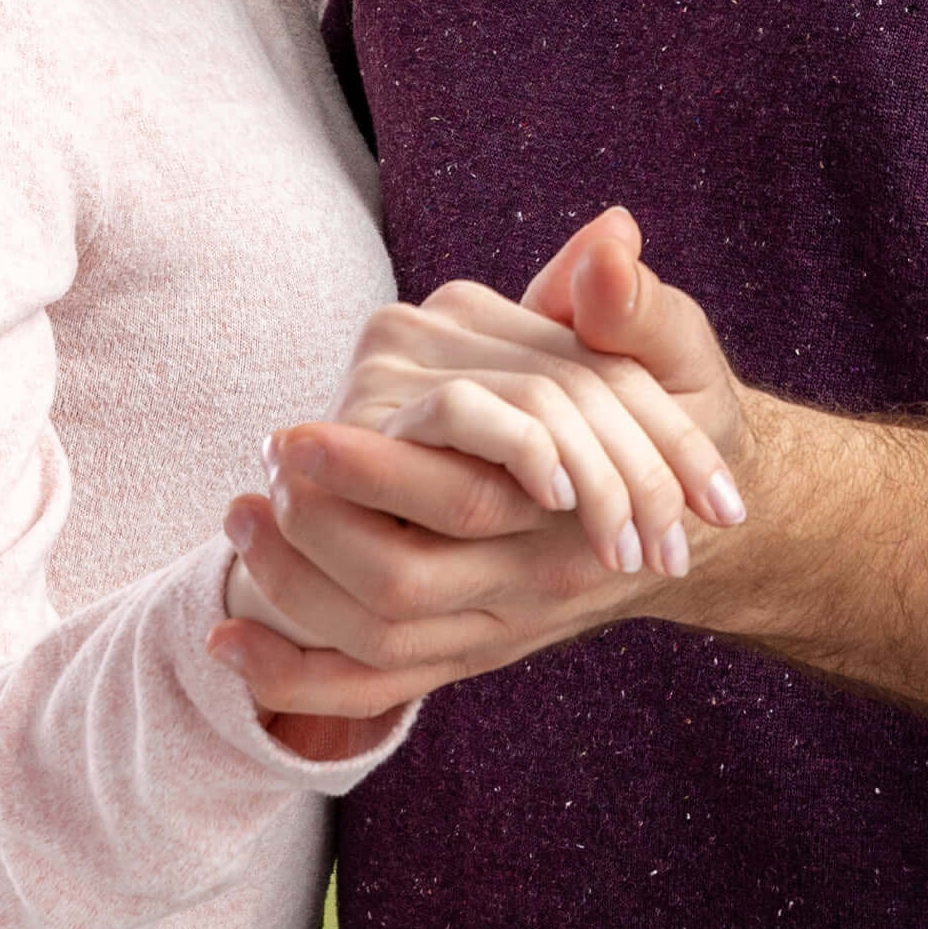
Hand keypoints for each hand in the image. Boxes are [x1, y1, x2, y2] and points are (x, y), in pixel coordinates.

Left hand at [208, 213, 754, 719]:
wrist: (702, 517)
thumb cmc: (688, 415)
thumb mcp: (682, 352)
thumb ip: (635, 307)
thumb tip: (605, 242)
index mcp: (580, 509)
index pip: (464, 502)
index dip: (373, 472)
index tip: (293, 431)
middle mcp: (534, 580)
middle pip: (403, 586)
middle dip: (311, 539)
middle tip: (249, 480)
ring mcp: (500, 622)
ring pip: (379, 642)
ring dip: (292, 595)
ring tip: (234, 525)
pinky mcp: (474, 646)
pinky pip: (375, 687)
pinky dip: (295, 681)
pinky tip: (225, 643)